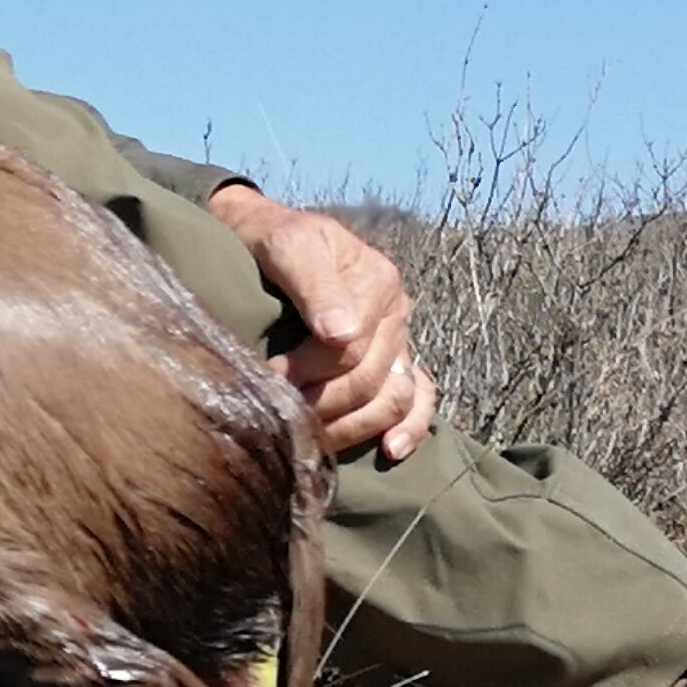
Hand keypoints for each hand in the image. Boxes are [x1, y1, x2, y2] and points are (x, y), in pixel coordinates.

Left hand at [206, 182, 431, 460]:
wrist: (266, 236)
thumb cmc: (273, 240)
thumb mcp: (288, 245)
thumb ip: (314, 284)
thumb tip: (341, 334)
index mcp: (377, 281)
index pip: (350, 348)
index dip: (307, 370)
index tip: (266, 380)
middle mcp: (396, 313)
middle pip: (369, 378)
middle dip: (321, 402)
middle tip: (280, 413)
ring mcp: (400, 341)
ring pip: (394, 397)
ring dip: (354, 425)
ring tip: (313, 438)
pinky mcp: (398, 362)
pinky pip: (420, 399)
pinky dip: (410, 427)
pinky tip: (390, 450)